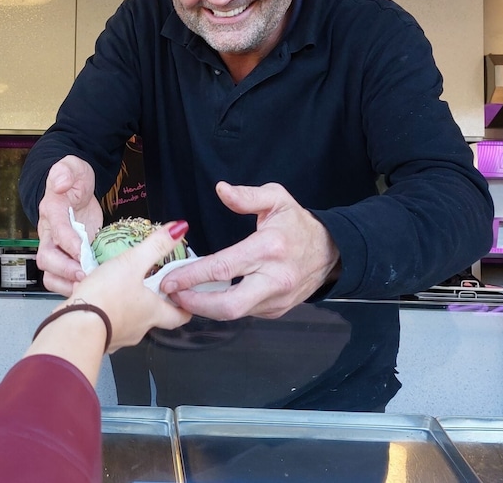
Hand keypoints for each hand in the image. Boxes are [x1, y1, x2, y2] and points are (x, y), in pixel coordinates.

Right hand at [35, 156, 102, 295]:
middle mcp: (49, 232)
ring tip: (88, 284)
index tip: (81, 250)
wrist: (76, 187)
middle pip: (46, 258)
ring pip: (51, 273)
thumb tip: (61, 182)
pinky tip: (93, 284)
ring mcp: (57, 247)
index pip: (56, 229)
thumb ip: (65, 170)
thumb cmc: (74, 179)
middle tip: (85, 274)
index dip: (67, 241)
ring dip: (67, 282)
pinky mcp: (68, 256)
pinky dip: (74, 285)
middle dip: (65, 269)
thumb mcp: (72, 167)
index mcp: (51, 210)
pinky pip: (64, 277)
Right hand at [67, 222, 191, 351]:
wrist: (76, 327)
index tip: (181, 295)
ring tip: (117, 290)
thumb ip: (156, 246)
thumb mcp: (132, 263)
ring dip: (127, 307)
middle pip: (154, 318)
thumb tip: (179, 228)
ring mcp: (120, 336)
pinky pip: (108, 325)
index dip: (183, 306)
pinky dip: (106, 314)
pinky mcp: (101, 339)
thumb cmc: (105, 297)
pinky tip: (96, 301)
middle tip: (148, 287)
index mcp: (153, 312)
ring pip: (130, 322)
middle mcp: (140, 328)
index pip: (179, 315)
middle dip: (152, 303)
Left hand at [160, 182, 339, 319]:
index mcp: (269, 248)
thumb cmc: (299, 225)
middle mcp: (275, 278)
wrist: (333, 251)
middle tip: (172, 295)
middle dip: (195, 304)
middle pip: (229, 305)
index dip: (192, 276)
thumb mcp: (277, 199)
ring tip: (184, 295)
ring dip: (205, 307)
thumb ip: (247, 196)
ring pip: (235, 313)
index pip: (224, 268)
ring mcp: (277, 298)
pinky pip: (245, 312)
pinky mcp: (278, 310)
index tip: (169, 279)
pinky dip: (223, 306)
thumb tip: (221, 189)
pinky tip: (208, 296)